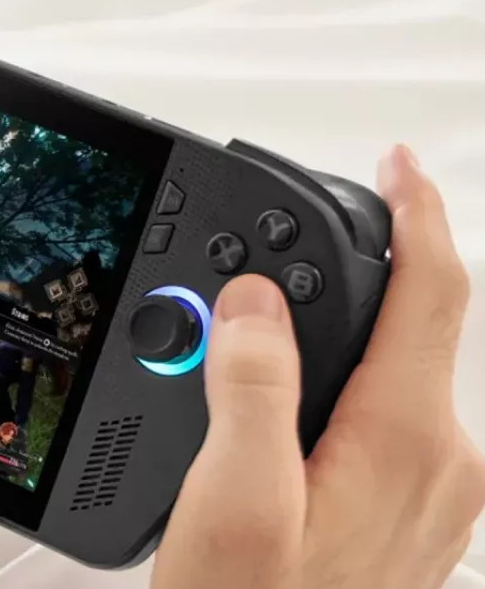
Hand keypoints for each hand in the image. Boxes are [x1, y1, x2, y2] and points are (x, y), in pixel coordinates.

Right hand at [152, 146, 484, 588]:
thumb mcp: (234, 501)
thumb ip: (250, 385)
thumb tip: (255, 301)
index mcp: (408, 441)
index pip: (435, 292)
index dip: (415, 212)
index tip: (396, 163)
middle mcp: (441, 461)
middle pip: (421, 324)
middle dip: (372, 261)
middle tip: (307, 227)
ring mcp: (430, 491)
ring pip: (402, 369)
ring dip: (352, 321)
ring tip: (278, 309)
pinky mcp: (405, 511)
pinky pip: (389, 412)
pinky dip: (348, 375)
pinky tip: (295, 389)